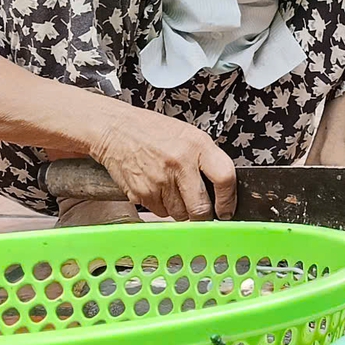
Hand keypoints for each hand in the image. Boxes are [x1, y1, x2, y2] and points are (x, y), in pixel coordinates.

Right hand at [91, 109, 237, 220]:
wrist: (116, 129)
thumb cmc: (153, 132)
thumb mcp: (188, 135)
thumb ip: (206, 160)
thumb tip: (223, 190)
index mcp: (196, 146)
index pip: (224, 178)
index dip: (228, 200)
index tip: (227, 210)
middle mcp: (179, 163)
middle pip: (201, 208)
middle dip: (203, 215)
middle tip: (201, 210)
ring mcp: (159, 181)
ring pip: (180, 215)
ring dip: (181, 210)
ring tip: (172, 188)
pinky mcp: (142, 193)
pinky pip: (161, 212)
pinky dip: (162, 206)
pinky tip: (157, 188)